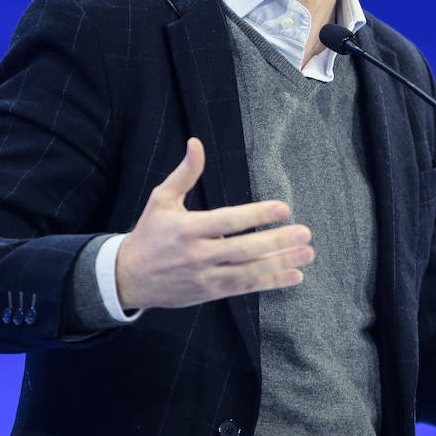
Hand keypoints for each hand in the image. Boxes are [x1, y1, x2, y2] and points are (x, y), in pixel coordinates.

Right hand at [115, 138, 314, 310]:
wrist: (127, 277)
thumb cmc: (150, 233)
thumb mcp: (161, 199)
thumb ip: (185, 174)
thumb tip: (196, 143)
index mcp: (187, 228)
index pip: (227, 220)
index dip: (257, 214)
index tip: (284, 208)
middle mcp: (197, 254)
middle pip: (243, 249)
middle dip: (277, 241)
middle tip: (305, 233)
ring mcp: (205, 276)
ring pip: (249, 271)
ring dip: (281, 263)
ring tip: (307, 253)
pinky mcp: (210, 292)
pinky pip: (245, 287)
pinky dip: (271, 282)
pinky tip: (295, 275)